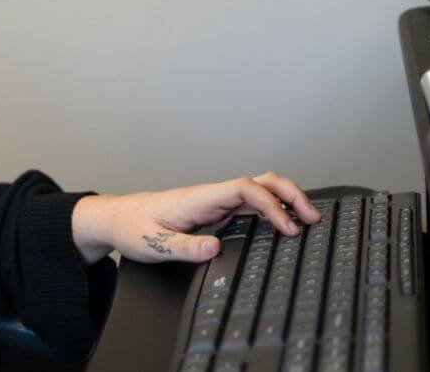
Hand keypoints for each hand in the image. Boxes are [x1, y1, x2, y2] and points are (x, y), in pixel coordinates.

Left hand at [69, 173, 319, 263]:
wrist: (116, 218)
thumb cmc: (132, 228)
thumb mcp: (153, 244)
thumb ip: (184, 247)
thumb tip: (215, 248)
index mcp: (199, 198)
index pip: (244, 188)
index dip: (270, 205)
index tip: (287, 229)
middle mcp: (211, 195)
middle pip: (259, 181)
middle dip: (290, 194)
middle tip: (312, 218)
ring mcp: (215, 200)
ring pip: (258, 189)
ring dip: (285, 199)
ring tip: (307, 220)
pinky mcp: (215, 209)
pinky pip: (250, 202)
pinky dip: (272, 208)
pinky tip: (283, 223)